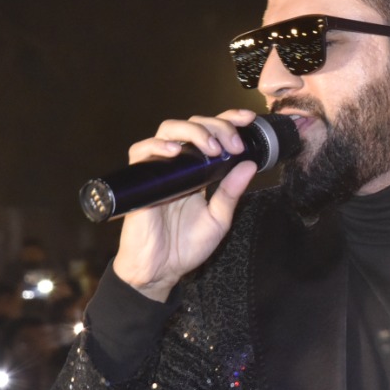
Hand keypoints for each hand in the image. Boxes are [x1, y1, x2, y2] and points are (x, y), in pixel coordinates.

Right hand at [112, 111, 261, 300]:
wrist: (160, 271)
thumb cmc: (186, 247)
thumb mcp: (218, 219)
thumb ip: (231, 193)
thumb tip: (250, 165)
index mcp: (198, 170)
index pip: (211, 132)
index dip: (227, 119)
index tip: (248, 119)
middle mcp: (178, 165)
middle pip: (192, 124)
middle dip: (216, 126)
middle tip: (233, 144)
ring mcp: (158, 169)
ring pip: (168, 130)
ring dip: (192, 131)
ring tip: (211, 148)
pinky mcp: (139, 180)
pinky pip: (141, 151)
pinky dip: (158, 146)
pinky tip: (176, 151)